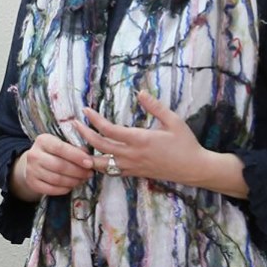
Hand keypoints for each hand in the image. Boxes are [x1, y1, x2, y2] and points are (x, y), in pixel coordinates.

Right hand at [12, 132, 94, 199]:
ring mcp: (31, 170)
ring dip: (73, 181)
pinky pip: (52, 189)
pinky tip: (72, 185)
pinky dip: (64, 189)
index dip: (77, 156)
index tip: (90, 163)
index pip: (61, 148)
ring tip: (82, 179)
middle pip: (59, 166)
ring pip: (57, 179)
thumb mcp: (61, 143)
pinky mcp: (32, 183)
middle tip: (89, 173)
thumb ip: (74, 147)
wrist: (34, 163)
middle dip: (78, 171)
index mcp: (42, 140)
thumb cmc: (53, 152)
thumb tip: (88, 156)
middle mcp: (34, 155)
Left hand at [77, 93, 208, 188]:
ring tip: (77, 144)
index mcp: (140, 140)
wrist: (193, 168)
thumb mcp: (173, 121)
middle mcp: (132, 155)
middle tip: (73, 123)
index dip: (94, 120)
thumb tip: (140, 92)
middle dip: (84, 134)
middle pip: (100, 146)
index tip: (86, 110)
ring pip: (102, 164)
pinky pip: (112, 171)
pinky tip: (94, 159)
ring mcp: (133, 166)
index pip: (109, 130)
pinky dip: (100, 166)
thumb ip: (155, 107)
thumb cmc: (185, 143)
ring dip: (88, 153)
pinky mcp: (135, 173)